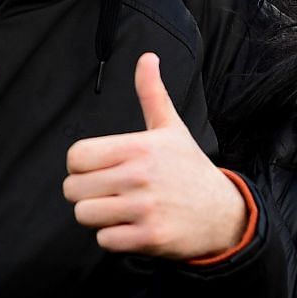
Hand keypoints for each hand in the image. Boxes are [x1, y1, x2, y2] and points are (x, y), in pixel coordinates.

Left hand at [63, 53, 246, 259]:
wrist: (223, 213)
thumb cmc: (190, 169)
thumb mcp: (171, 129)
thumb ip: (152, 93)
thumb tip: (147, 57)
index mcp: (140, 147)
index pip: (76, 156)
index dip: (82, 165)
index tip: (101, 169)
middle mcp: (140, 176)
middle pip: (73, 189)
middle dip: (87, 193)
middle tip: (111, 192)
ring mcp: (145, 208)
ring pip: (84, 215)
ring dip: (98, 216)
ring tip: (121, 209)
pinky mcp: (149, 237)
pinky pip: (104, 240)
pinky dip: (114, 237)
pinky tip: (133, 227)